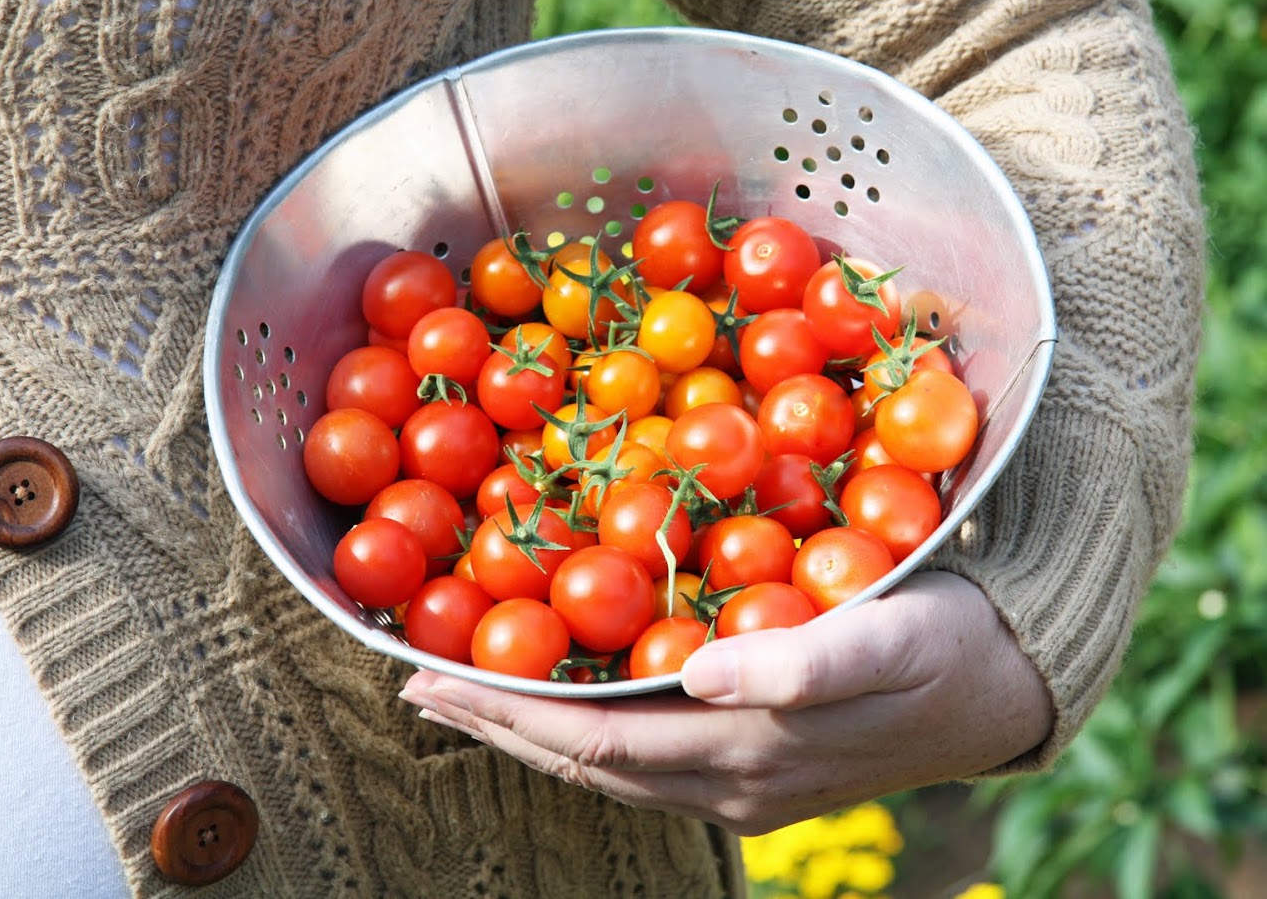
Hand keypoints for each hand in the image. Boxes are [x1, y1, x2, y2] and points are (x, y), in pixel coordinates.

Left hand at [398, 571, 1052, 834]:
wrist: (1005, 688)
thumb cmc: (944, 643)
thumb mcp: (889, 637)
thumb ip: (804, 662)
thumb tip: (701, 675)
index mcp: (748, 750)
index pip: (596, 745)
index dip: (510, 715)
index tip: (435, 681)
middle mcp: (730, 782)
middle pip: (584, 765)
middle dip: (496, 728)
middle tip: (419, 686)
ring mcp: (741, 785)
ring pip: (608, 769)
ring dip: (531, 733)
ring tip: (470, 695)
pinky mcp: (757, 768)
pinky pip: (646, 758)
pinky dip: (586, 731)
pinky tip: (565, 702)